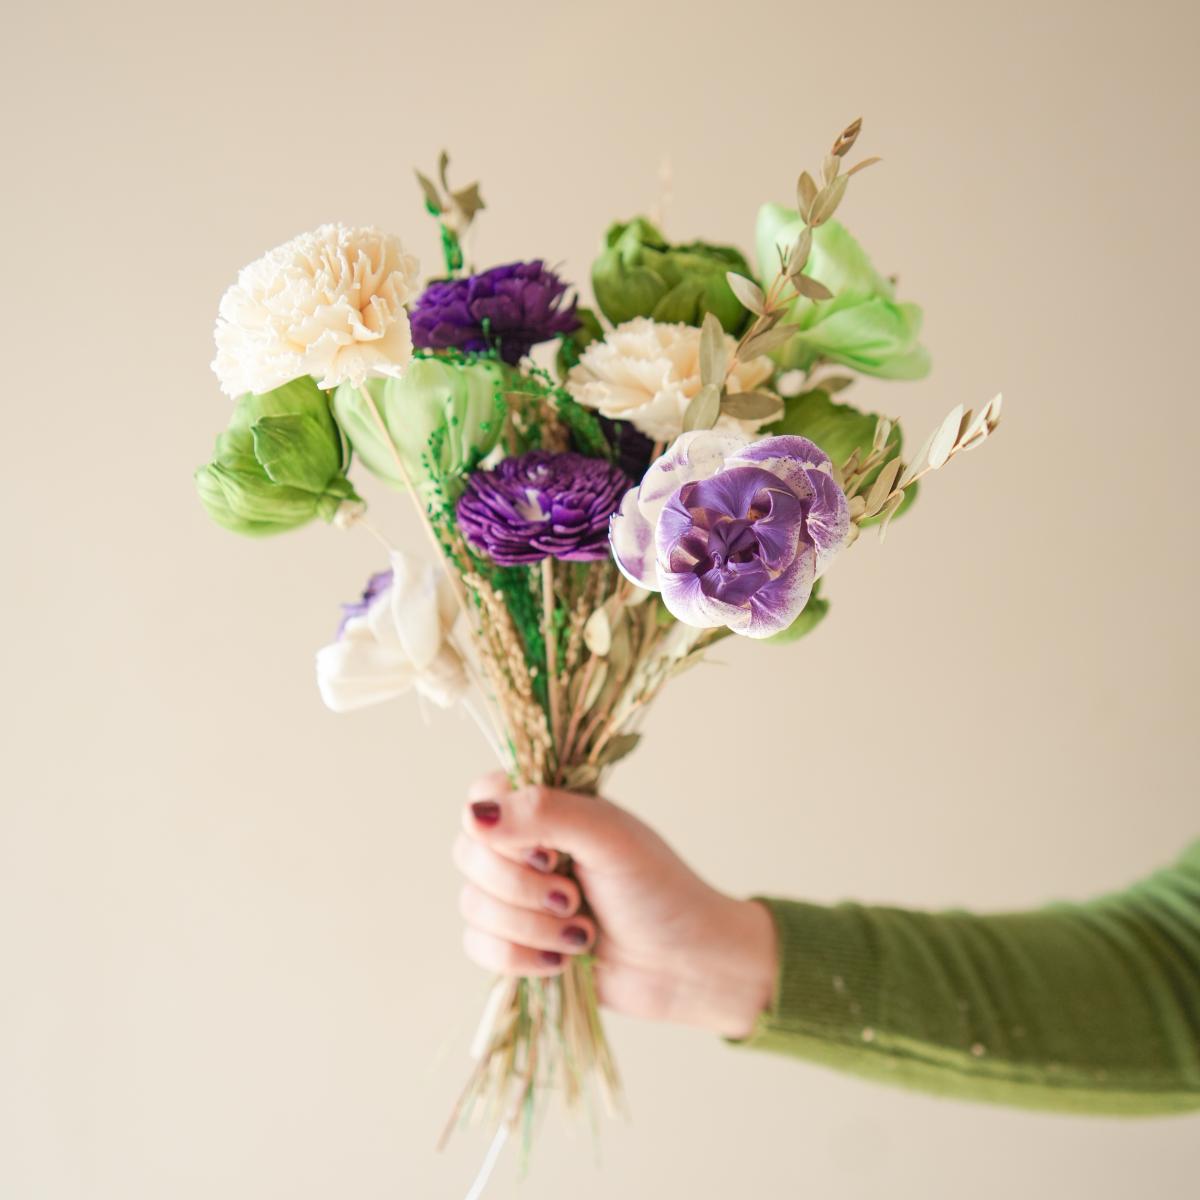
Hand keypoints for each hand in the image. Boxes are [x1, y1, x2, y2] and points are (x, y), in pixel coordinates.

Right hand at [453, 773, 776, 1038]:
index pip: (483, 794)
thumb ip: (544, 813)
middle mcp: (525, 846)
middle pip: (468, 853)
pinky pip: (477, 945)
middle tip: (573, 896)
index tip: (550, 853)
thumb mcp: (609, 837)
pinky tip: (563, 959)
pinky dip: (520, 957)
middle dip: (521, 888)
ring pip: (472, 904)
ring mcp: (517, 896)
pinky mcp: (515, 942)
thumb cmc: (659, 890)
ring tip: (582, 932)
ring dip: (530, 927)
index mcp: (547, 807)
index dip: (501, 828)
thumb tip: (475, 814)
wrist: (686, 966)